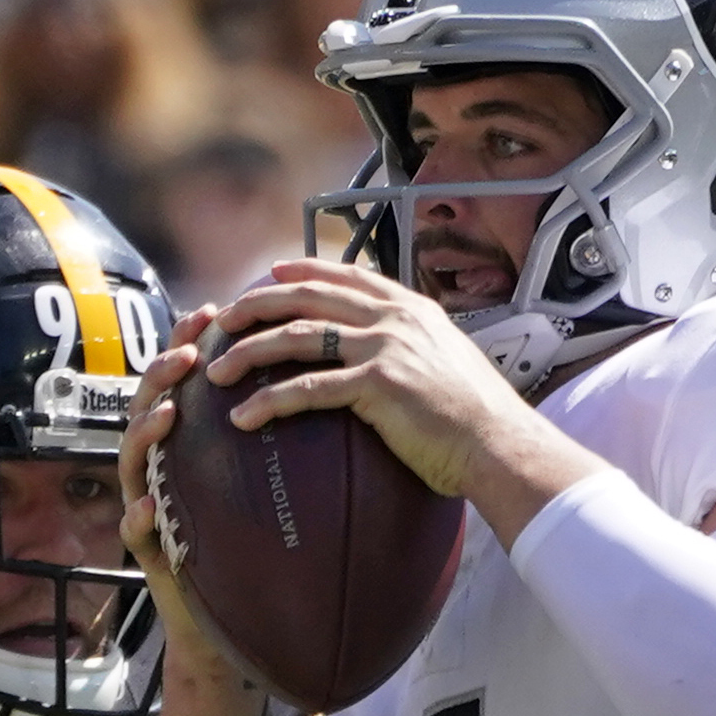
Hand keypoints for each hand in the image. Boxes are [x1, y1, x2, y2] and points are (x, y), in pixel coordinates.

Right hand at [120, 304, 241, 683]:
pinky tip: (150, 507)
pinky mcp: (147, 549)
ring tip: (167, 414)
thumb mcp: (263, 477)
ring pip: (131, 460)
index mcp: (187, 442)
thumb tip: (318, 376)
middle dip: (162, 376)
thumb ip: (273, 431)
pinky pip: (134, 531)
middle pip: (147, 406)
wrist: (231, 616)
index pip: (183, 381)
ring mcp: (146, 505)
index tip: (212, 313)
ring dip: (145, 434)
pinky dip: (139, 517)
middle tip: (188, 355)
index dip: (189, 342)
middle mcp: (160, 466)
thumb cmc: (249, 540)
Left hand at [199, 260, 535, 498]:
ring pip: (298, 336)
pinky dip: (269, 402)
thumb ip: (413, 344)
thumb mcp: (446, 359)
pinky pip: (308, 388)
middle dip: (256, 305)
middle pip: (308, 297)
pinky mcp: (376, 385)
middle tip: (222, 320)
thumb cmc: (476, 414)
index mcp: (410, 307)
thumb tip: (391, 352)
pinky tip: (244, 418)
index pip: (345, 276)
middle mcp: (394, 318)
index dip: (301, 272)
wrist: (498, 442)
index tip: (268, 275)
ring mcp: (384, 347)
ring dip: (249, 352)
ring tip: (216, 371)